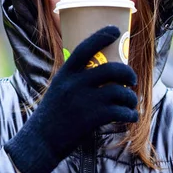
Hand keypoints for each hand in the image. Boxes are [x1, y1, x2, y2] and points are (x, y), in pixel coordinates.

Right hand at [4, 25, 137, 172]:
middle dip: (128, 73)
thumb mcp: (58, 90)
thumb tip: (102, 74)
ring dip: (130, 98)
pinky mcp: (92, 118)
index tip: (115, 30)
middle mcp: (75, 84)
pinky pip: (120, 112)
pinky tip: (130, 117)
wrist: (40, 142)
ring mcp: (84, 101)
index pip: (84, 48)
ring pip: (119, 92)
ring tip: (131, 103)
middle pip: (111, 69)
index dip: (101, 36)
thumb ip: (75, 80)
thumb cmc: (51, 117)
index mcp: (65, 74)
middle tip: (132, 80)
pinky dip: (129, 114)